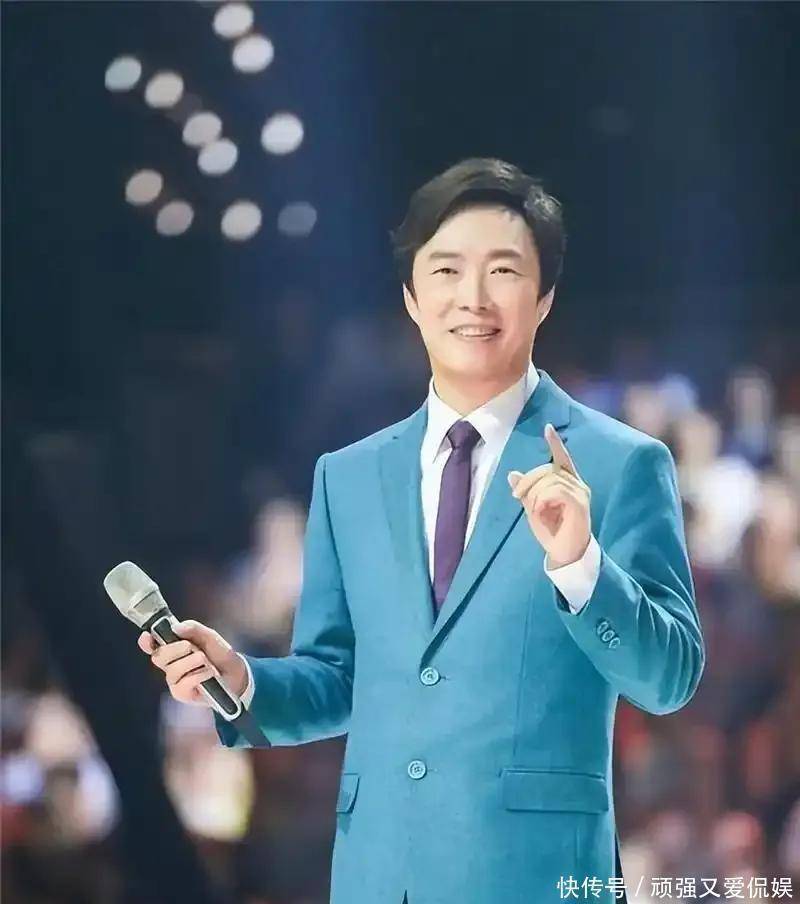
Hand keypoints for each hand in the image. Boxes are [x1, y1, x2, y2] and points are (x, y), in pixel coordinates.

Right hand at [137, 620, 247, 705]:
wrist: (236, 674)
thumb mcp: (210, 637)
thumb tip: (175, 627)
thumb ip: (194, 629)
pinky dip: (197, 676)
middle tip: (190, 646)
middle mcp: (170, 664)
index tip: (147, 636)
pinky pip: (183, 684)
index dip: (146, 642)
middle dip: (174, 649)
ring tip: (204, 659)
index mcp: (173, 647)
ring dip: (190, 662)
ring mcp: (175, 680)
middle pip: (158, 657)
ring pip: (172, 671)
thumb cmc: (219, 654)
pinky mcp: (182, 694)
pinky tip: (209, 672)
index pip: (152, 645)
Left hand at [508, 423, 591, 568]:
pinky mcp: (580, 504)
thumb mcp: (533, 507)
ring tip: (536, 512)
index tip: (548, 428)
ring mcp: (581, 493)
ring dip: (535, 495)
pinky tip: (540, 511)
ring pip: (550, 480)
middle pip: (547, 469)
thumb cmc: (551, 531)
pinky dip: (543, 500)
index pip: (562, 458)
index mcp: (567, 482)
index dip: (555, 443)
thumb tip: (512, 474)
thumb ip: (526, 491)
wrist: (564, 554)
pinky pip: (557, 491)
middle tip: (517, 498)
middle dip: (528, 481)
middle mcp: (577, 484)